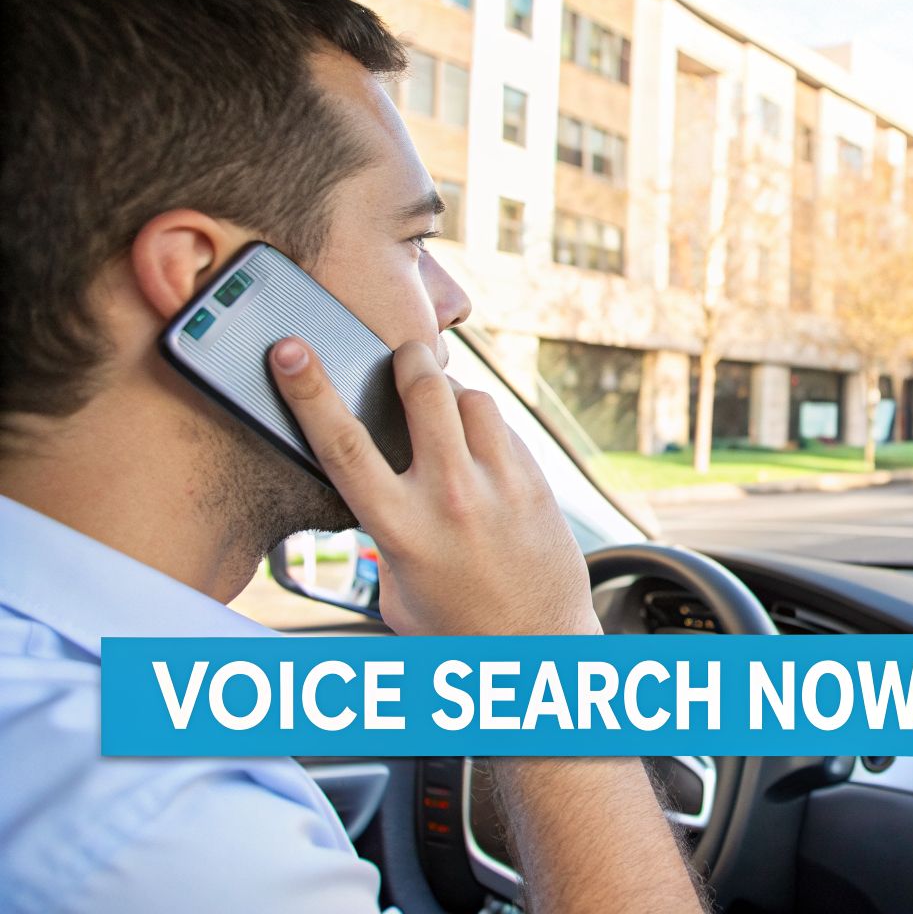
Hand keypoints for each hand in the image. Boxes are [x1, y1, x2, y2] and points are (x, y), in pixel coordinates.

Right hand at [269, 337, 598, 636]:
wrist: (537, 647)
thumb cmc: (456, 626)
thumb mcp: (395, 587)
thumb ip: (383, 529)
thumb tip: (372, 480)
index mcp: (400, 528)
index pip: (342, 443)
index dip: (308, 390)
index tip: (289, 350)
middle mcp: (452, 498)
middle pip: (424, 389)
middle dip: (408, 360)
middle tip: (400, 357)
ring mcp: (501, 486)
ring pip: (472, 397)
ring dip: (452, 394)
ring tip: (442, 415)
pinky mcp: (537, 483)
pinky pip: (504, 427)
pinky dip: (484, 426)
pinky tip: (477, 451)